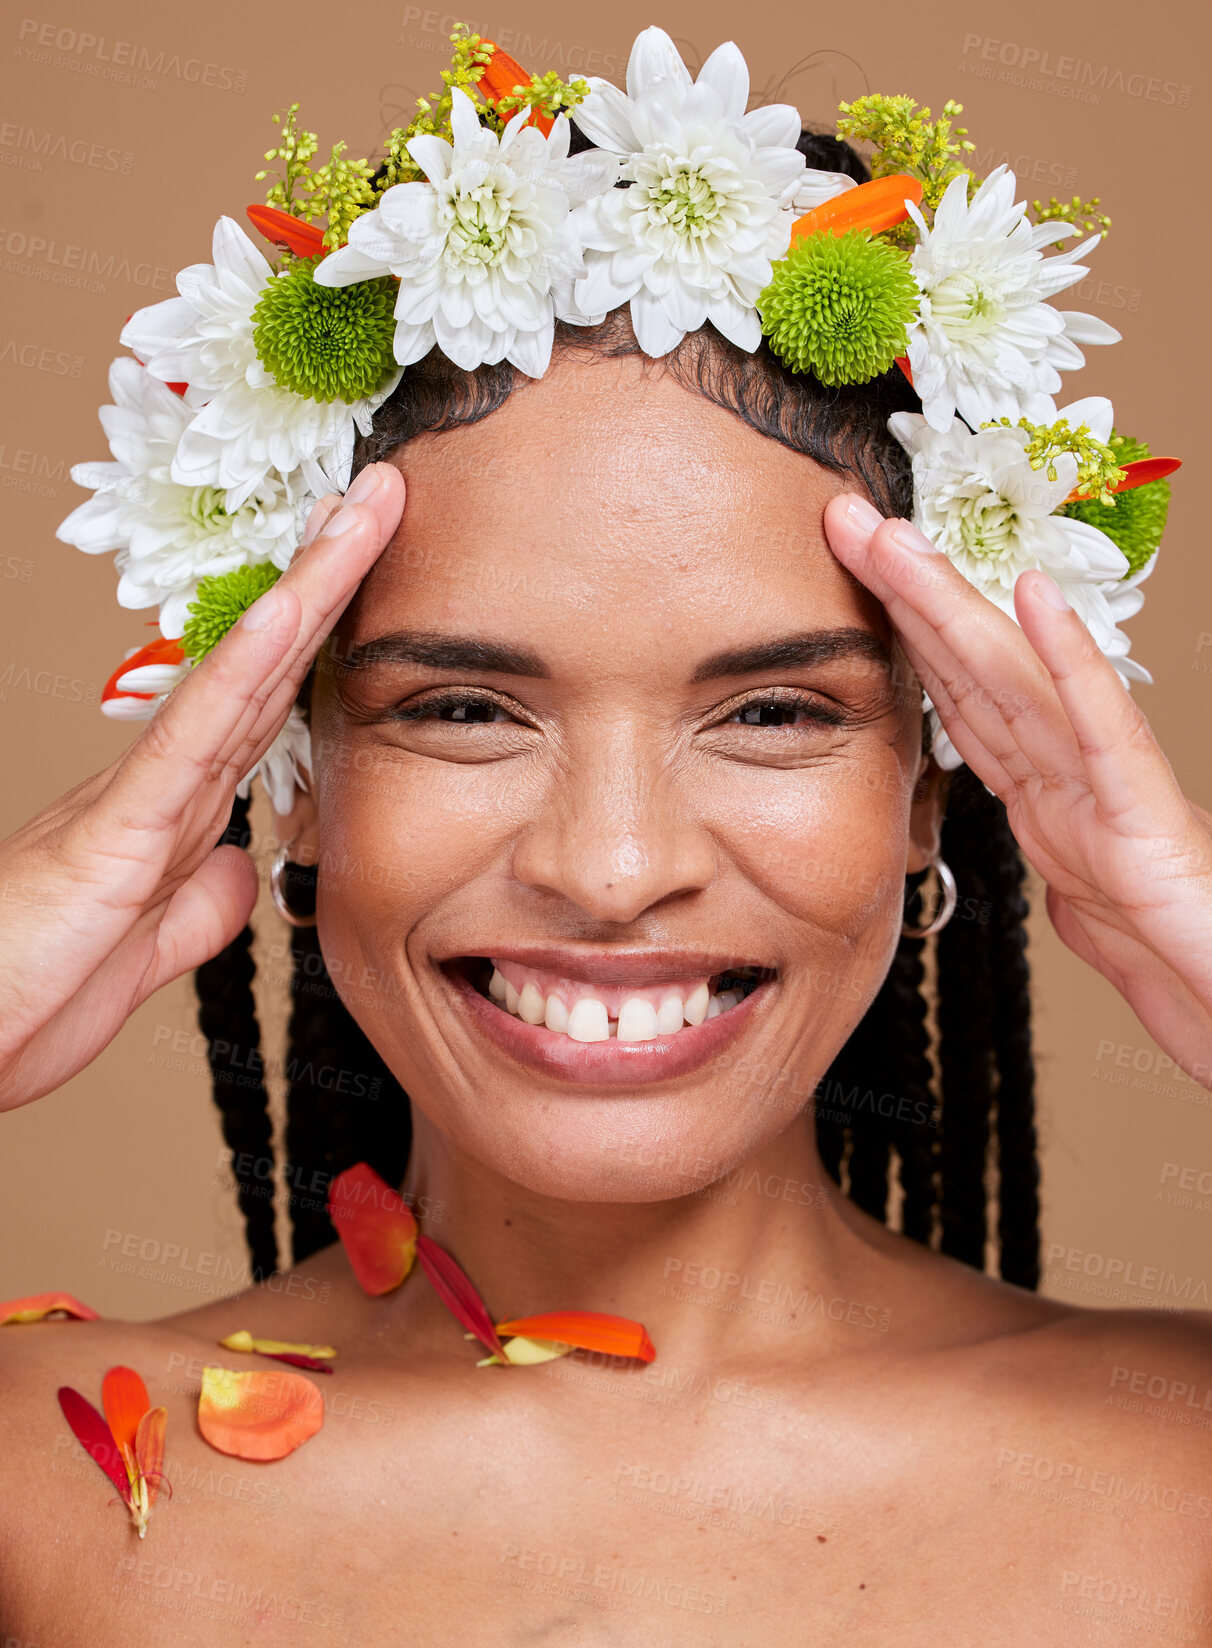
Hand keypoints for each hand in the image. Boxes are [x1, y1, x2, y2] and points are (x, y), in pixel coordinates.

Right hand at [0, 463, 405, 1111]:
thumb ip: (201, 903)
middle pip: (268, 664)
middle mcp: (165, 782)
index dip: (324, 638)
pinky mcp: (121, 827)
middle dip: (330, 579)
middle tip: (383, 497)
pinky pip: (194, 735)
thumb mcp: (148, 950)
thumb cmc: (30, 987)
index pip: (269, 705)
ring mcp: (144, 794)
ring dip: (309, 590)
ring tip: (359, 511)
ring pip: (244, 673)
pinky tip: (288, 611)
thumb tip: (243, 863)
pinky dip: (243, 667)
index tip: (371, 572)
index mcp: (178, 810)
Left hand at [825, 494, 1211, 1088]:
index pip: (963, 704)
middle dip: (907, 593)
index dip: (907, 638)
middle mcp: (1074, 780)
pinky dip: (1064, 659)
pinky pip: (1100, 728)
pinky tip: (1031, 598)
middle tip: (846, 522)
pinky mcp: (1145, 817)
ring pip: (1016, 679)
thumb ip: (1064, 881)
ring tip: (897, 537)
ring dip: (952, 602)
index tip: (855, 578)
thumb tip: (1047, 870)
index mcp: (1052, 802)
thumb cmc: (1186, 967)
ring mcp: (1109, 791)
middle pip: (975, 671)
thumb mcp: (1096, 921)